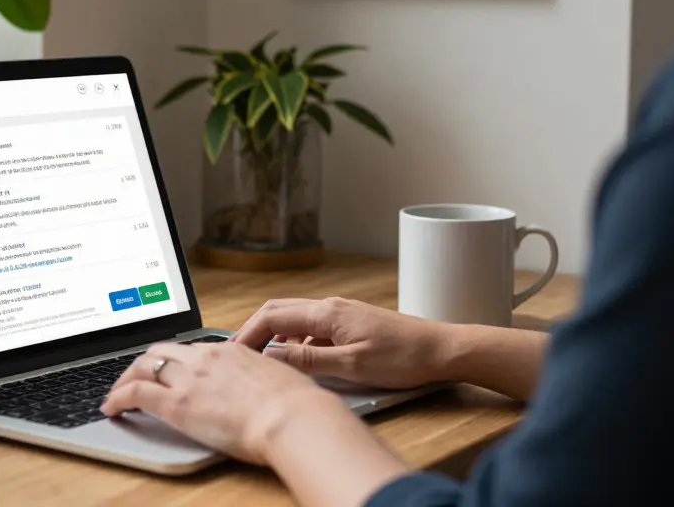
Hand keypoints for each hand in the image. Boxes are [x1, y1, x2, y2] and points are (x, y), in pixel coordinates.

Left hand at [101, 341, 354, 464]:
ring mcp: (189, 378)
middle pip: (161, 351)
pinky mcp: (177, 403)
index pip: (190, 349)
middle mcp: (205, 358)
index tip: (167, 368)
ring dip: (125, 378)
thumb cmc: (296, 407)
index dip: (173, 359)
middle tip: (134, 378)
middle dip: (143, 363)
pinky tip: (111, 407)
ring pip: (143, 367)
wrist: (292, 418)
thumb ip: (260, 381)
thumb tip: (263, 390)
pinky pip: (136, 393)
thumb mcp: (278, 381)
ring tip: (117, 393)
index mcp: (230, 350)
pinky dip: (118, 397)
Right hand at [232, 297, 452, 389]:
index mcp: (326, 313)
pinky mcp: (350, 324)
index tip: (231, 355)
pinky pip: (312, 329)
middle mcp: (330, 307)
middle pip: (278, 311)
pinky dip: (296, 342)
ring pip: (295, 320)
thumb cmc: (404, 358)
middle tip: (236, 355)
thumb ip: (309, 361)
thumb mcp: (352, 366)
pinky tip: (297, 363)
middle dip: (253, 331)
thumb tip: (271, 356)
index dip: (246, 335)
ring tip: (261, 361)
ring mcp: (341, 314)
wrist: (443, 350)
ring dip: (274, 337)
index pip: (272, 317)